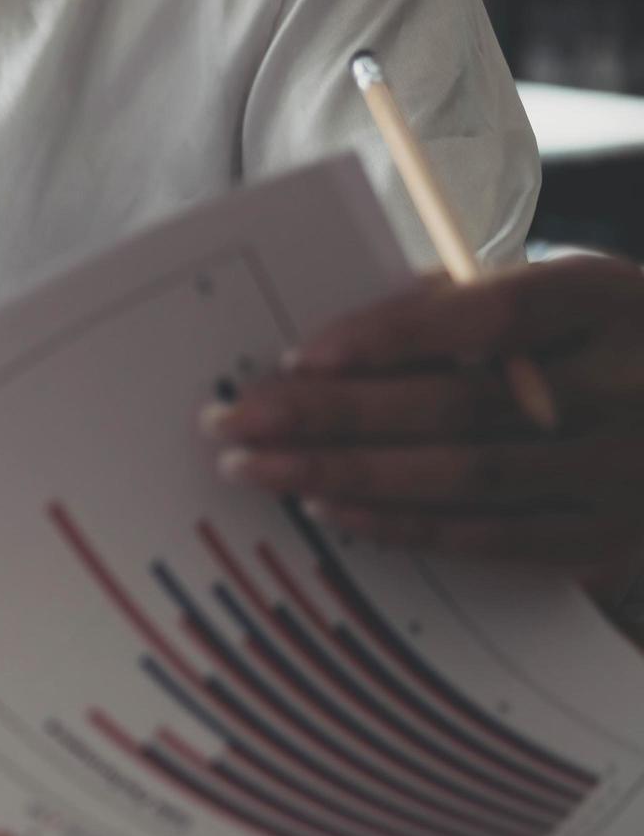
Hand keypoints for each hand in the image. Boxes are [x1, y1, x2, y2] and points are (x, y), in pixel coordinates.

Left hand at [201, 257, 643, 595]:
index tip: (296, 355)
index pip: (491, 314)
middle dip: (329, 415)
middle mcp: (624, 387)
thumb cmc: (611, 341)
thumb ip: (463, 302)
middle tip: (232, 421)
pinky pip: (488, 539)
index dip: (391, 335)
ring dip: (345, 475)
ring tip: (256, 468)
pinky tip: (328, 510)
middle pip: (458, 406)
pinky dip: (402, 524)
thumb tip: (339, 336)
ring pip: (463, 479)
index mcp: (607, 302)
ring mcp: (621, 472)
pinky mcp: (608, 540)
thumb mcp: (564, 295)